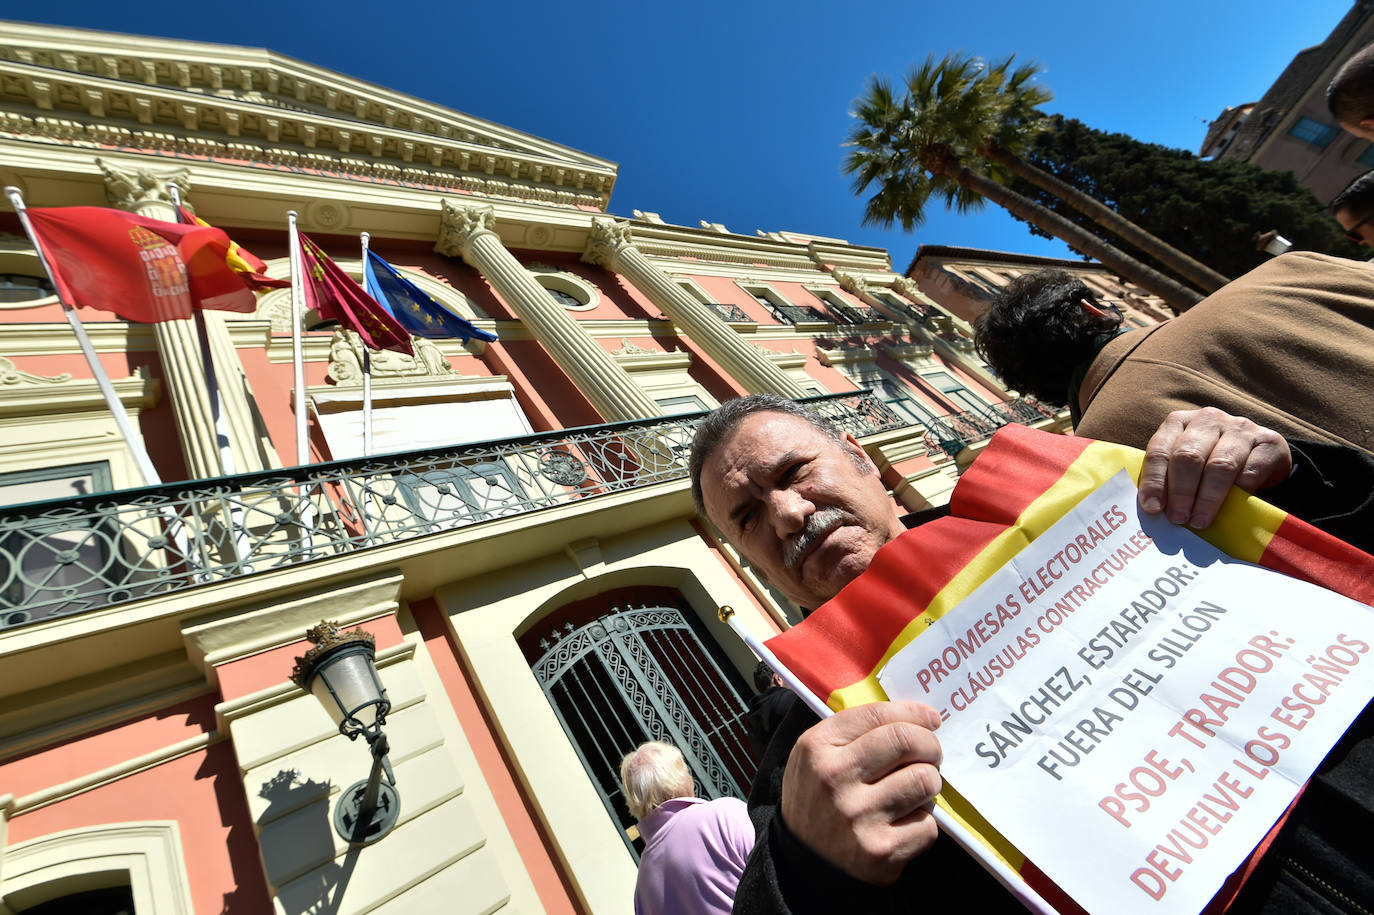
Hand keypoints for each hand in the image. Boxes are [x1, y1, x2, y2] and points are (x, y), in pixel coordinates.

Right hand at [779, 701, 942, 884]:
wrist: (802, 860)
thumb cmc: (817, 797)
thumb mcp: (815, 754)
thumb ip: (855, 730)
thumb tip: (920, 717)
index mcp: (817, 748)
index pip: (878, 715)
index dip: (913, 713)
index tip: (930, 719)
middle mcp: (835, 779)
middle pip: (907, 742)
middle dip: (930, 744)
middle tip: (931, 753)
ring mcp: (859, 817)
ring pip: (925, 781)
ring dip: (929, 783)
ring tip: (915, 788)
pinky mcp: (882, 851)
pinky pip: (928, 823)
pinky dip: (923, 820)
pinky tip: (905, 821)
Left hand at [1139, 407, 1291, 528]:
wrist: (1260, 456)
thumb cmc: (1210, 463)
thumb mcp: (1186, 464)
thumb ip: (1168, 478)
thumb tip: (1152, 509)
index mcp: (1179, 422)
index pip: (1160, 449)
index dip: (1154, 480)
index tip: (1152, 507)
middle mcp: (1208, 419)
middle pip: (1188, 456)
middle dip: (1180, 491)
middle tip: (1178, 518)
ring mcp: (1239, 428)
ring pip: (1219, 465)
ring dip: (1206, 498)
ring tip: (1199, 521)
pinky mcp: (1268, 442)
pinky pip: (1249, 472)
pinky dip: (1238, 494)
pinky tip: (1231, 510)